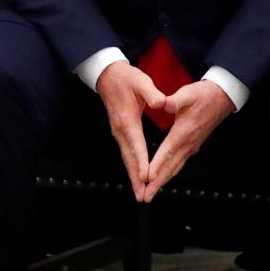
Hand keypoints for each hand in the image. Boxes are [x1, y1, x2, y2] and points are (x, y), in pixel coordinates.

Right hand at [96, 60, 165, 201]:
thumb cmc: (126, 78)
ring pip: (126, 158)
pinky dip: (131, 166)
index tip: (146, 176)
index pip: (136, 144)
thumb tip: (162, 102)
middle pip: (129, 158)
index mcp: (128, 119)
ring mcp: (118, 132)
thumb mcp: (141, 81)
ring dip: (132, 176)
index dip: (142, 161)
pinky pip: (126, 153)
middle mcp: (120, 130)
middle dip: (135, 178)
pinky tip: (135, 175)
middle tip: (142, 195)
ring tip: (139, 192)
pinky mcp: (119, 132)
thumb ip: (152, 92)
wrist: (107, 76)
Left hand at [141, 81, 233, 201]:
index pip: (167, 152)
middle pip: (170, 167)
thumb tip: (160, 103)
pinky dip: (169, 173)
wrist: (222, 97)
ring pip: (175, 168)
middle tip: (145, 196)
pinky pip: (179, 163)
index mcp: (183, 133)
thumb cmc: (204, 95)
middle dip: (157, 183)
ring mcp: (191, 146)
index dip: (157, 166)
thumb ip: (171, 101)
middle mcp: (188, 144)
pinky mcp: (193, 145)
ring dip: (163, 181)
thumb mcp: (186, 95)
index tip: (147, 178)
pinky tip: (163, 177)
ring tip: (151, 192)